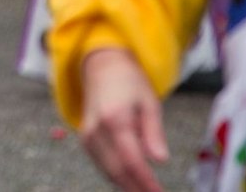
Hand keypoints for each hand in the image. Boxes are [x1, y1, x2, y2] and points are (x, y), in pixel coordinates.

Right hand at [79, 47, 167, 191]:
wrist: (102, 67)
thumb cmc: (129, 82)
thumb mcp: (149, 102)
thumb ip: (154, 132)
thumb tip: (161, 160)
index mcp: (114, 119)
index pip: (132, 160)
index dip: (146, 182)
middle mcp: (96, 130)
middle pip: (117, 170)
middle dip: (136, 189)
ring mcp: (87, 135)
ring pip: (107, 171)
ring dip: (126, 186)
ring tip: (146, 191)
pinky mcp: (85, 139)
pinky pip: (102, 165)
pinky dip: (117, 177)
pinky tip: (131, 183)